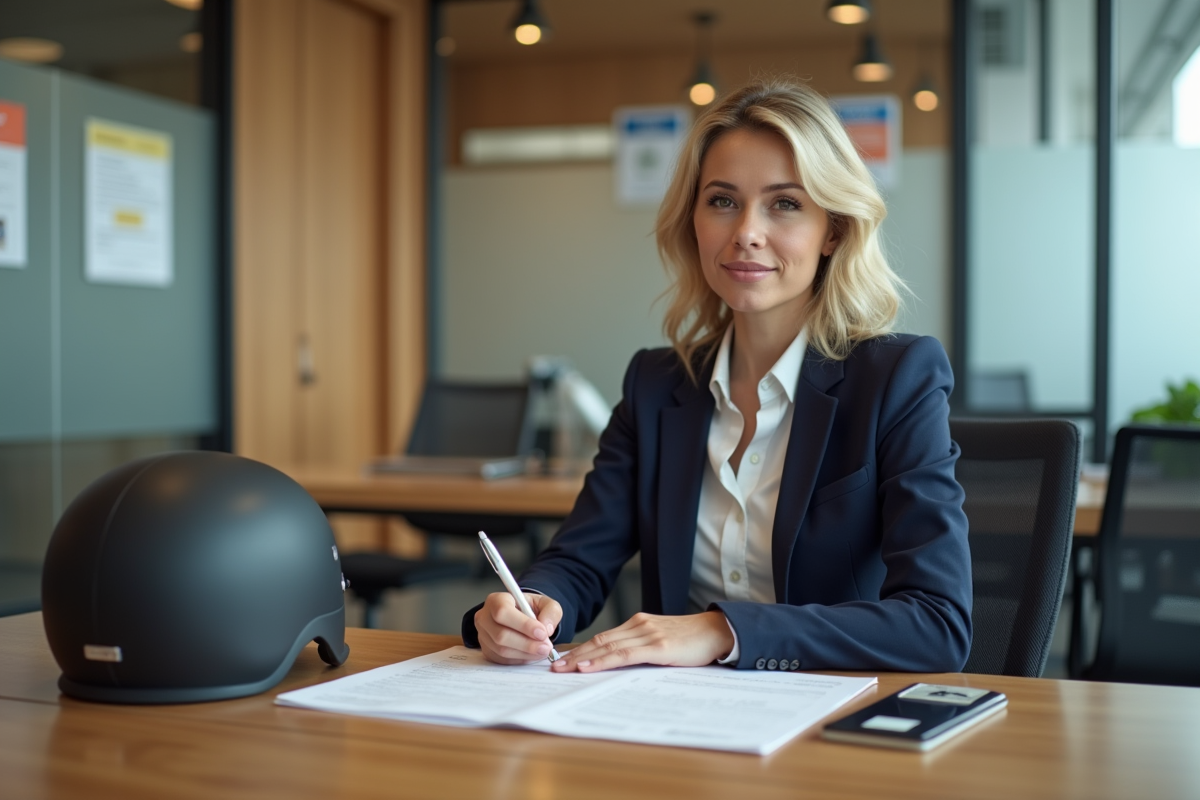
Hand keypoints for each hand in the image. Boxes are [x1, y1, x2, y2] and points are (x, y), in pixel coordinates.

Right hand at [475, 592, 562, 664]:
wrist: (522, 618)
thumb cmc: (530, 608)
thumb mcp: (545, 603)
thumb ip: (551, 612)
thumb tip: (547, 629)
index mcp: (496, 600)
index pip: (503, 611)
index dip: (523, 624)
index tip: (542, 633)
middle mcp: (485, 617)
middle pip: (501, 634)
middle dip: (527, 643)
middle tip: (546, 647)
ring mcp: (483, 636)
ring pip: (501, 650)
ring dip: (525, 653)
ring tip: (542, 650)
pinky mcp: (487, 651)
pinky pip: (502, 660)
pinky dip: (520, 659)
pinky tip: (532, 654)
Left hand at [550, 611, 733, 672]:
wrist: (719, 632)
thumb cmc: (694, 641)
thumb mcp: (664, 641)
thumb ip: (644, 648)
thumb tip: (622, 663)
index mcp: (639, 624)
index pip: (604, 637)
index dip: (582, 648)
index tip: (563, 659)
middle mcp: (639, 626)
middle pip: (599, 641)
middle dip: (574, 654)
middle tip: (553, 665)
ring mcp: (648, 635)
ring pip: (607, 647)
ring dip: (582, 659)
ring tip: (562, 669)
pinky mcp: (658, 646)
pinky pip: (624, 655)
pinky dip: (602, 661)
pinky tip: (588, 667)